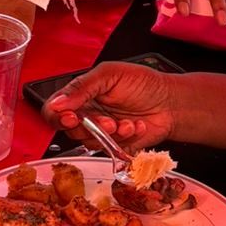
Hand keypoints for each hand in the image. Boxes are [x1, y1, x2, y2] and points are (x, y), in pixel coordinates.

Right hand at [44, 63, 176, 147]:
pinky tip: (135, 126)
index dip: (58, 117)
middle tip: (106, 121)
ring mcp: (101, 132)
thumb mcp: (109, 75)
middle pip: (69, 130)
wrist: (171, 102)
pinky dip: (124, 139)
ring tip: (125, 122)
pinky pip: (109, 150)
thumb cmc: (143, 83)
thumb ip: (82, 87)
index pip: (54, 110)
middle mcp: (88, 114)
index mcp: (81, 95)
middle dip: (89, 127)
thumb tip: (58, 103)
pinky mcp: (115, 146)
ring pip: (89, 142)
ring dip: (109, 134)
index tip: (71, 117)